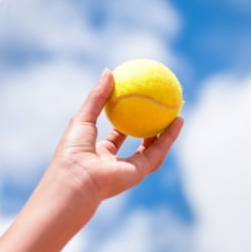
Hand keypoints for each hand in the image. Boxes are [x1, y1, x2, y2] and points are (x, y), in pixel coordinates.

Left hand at [50, 69, 182, 204]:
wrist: (76, 180)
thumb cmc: (73, 150)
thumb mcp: (83, 118)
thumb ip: (97, 96)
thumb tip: (109, 71)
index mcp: (98, 152)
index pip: (115, 136)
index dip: (126, 118)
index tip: (135, 102)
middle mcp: (114, 162)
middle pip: (137, 143)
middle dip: (149, 127)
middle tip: (160, 108)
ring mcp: (128, 169)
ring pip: (152, 149)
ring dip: (165, 133)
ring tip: (177, 113)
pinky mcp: (140, 173)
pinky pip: (157, 152)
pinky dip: (169, 137)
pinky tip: (178, 121)